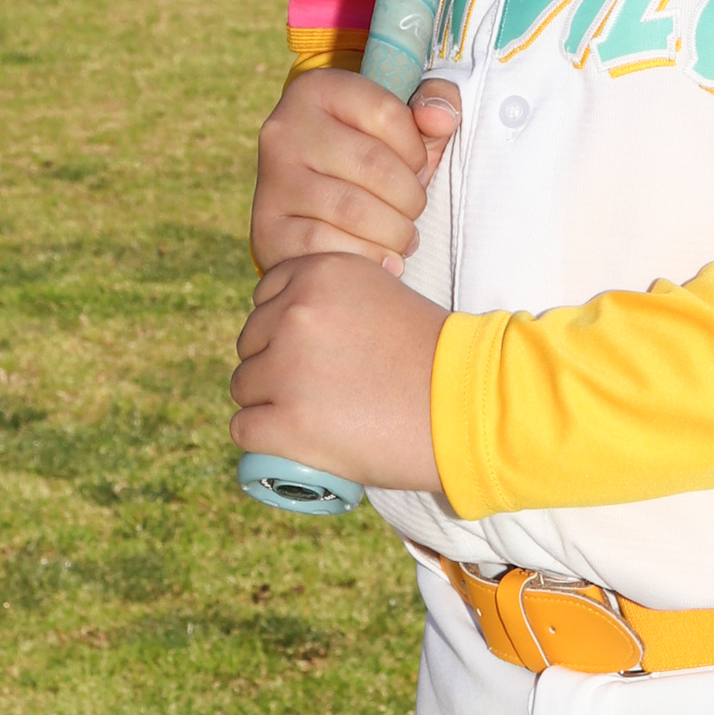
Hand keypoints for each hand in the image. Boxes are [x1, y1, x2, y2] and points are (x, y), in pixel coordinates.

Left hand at [229, 251, 447, 491]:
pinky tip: (293, 442)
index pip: (266, 297)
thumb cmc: (433, 356)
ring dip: (268, 403)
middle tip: (317, 388)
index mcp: (321, 272)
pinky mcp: (286, 421)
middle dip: (273, 364)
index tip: (310, 349)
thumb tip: (294, 320)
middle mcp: (296, 312)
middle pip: (251, 343)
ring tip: (314, 417)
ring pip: (244, 387)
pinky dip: (265, 441)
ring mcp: (287, 367)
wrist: (469, 404)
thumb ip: (337, 297)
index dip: (282, 326)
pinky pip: (245, 430)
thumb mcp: (383, 294)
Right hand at [251, 70, 461, 272]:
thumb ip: (436, 102)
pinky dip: (366, 257)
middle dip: (411, 197)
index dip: (417, 150)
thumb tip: (441, 117)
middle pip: (373, 164)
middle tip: (414, 212)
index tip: (418, 169)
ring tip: (403, 238)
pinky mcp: (267, 226)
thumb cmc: (372, 163)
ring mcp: (272, 178)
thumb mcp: (406, 126)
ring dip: (394, 232)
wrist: (313, 214)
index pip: (387, 113)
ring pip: (352, 209)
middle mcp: (284, 127)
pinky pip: (325, 245)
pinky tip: (381, 259)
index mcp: (317, 88)